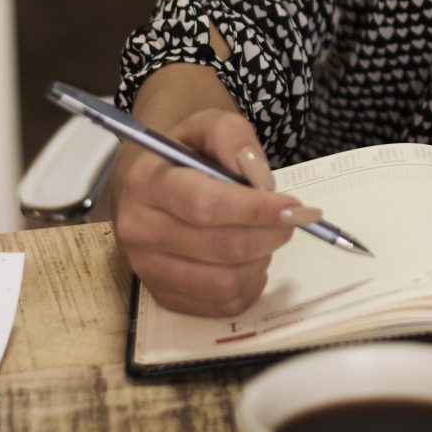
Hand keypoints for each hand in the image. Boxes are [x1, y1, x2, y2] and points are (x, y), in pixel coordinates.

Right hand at [111, 68, 317, 317]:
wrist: (150, 186)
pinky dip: (250, 285)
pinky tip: (250, 261)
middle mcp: (138, 229)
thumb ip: (232, 137)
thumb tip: (259, 179)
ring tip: (264, 237)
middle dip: (269, 234)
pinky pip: (222, 304)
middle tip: (290, 219)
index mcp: (146, 182)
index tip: (292, 206)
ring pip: (225, 282)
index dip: (256, 209)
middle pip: (222, 247)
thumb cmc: (185, 155)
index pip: (206, 204)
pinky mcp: (163, 296)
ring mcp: (147, 268)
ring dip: (261, 260)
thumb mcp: (206, 126)